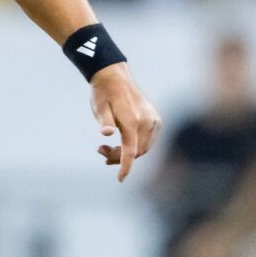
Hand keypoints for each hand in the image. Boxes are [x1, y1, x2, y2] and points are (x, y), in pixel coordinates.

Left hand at [91, 63, 160, 181]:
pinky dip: (135, 146)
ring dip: (127, 153)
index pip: (131, 150)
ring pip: (143, 148)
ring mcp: (153, 121)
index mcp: (132, 120)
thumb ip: (104, 121)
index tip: (120, 179)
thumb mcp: (99, 107)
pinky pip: (147, 141)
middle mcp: (147, 121)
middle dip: (119, 158)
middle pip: (137, 152)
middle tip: (100, 151)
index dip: (125, 166)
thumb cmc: (104, 94)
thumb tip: (106, 133)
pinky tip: (121, 143)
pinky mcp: (155, 120)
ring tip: (105, 148)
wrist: (115, 77)